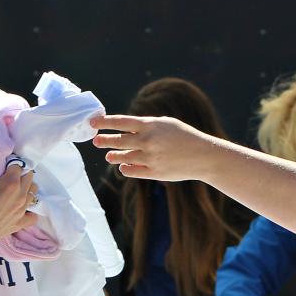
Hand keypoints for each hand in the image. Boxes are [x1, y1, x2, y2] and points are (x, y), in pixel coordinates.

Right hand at [0, 165, 38, 257]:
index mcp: (10, 184)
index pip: (18, 166)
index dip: (11, 163)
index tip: (3, 166)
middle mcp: (20, 196)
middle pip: (29, 176)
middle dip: (20, 174)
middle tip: (8, 176)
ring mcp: (22, 210)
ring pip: (34, 192)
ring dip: (26, 188)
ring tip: (15, 190)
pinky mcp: (21, 223)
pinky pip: (33, 215)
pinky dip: (29, 211)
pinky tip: (21, 209)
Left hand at [91, 114, 216, 181]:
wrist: (203, 156)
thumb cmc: (184, 136)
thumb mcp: (165, 124)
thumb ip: (145, 126)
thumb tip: (124, 130)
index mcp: (151, 126)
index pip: (121, 122)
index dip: (104, 122)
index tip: (92, 122)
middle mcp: (148, 141)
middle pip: (118, 141)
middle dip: (104, 140)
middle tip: (96, 141)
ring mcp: (150, 158)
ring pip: (123, 157)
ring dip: (113, 155)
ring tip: (109, 155)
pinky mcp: (153, 172)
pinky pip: (132, 170)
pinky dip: (125, 167)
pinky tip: (123, 165)